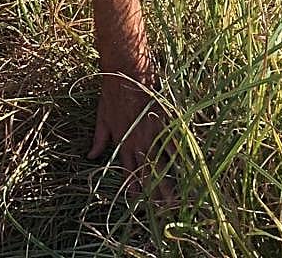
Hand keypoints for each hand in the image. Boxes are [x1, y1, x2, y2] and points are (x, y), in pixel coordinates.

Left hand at [89, 58, 175, 201]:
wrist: (125, 72)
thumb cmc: (111, 93)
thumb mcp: (100, 117)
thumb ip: (98, 139)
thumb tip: (90, 157)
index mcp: (122, 141)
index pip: (128, 170)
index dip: (134, 186)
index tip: (140, 201)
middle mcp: (138, 141)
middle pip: (147, 171)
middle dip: (155, 191)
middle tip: (164, 209)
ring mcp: (153, 133)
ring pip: (162, 162)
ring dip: (170, 181)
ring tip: (177, 199)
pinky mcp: (165, 121)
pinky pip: (175, 143)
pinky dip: (182, 157)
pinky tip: (191, 170)